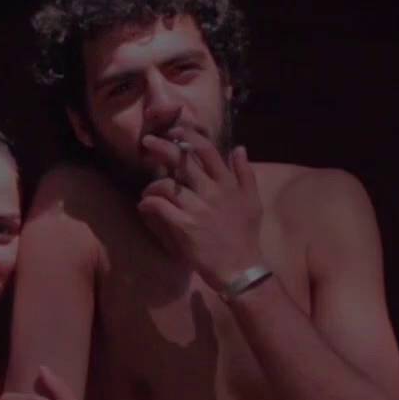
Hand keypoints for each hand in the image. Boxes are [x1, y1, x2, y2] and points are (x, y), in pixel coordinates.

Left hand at [136, 129, 264, 286]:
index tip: (175, 131)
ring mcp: (197, 209)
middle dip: (162, 147)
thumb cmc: (245, 236)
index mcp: (228, 184)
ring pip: (166, 184)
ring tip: (147, 192)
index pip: (207, 150)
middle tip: (147, 143)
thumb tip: (239, 147)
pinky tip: (145, 207)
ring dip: (152, 185)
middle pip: (183, 160)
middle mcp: (212, 192)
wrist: (240, 268)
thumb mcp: (253, 201)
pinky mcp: (184, 226)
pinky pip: (159, 207)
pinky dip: (148, 204)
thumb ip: (245, 173)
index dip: (189, 136)